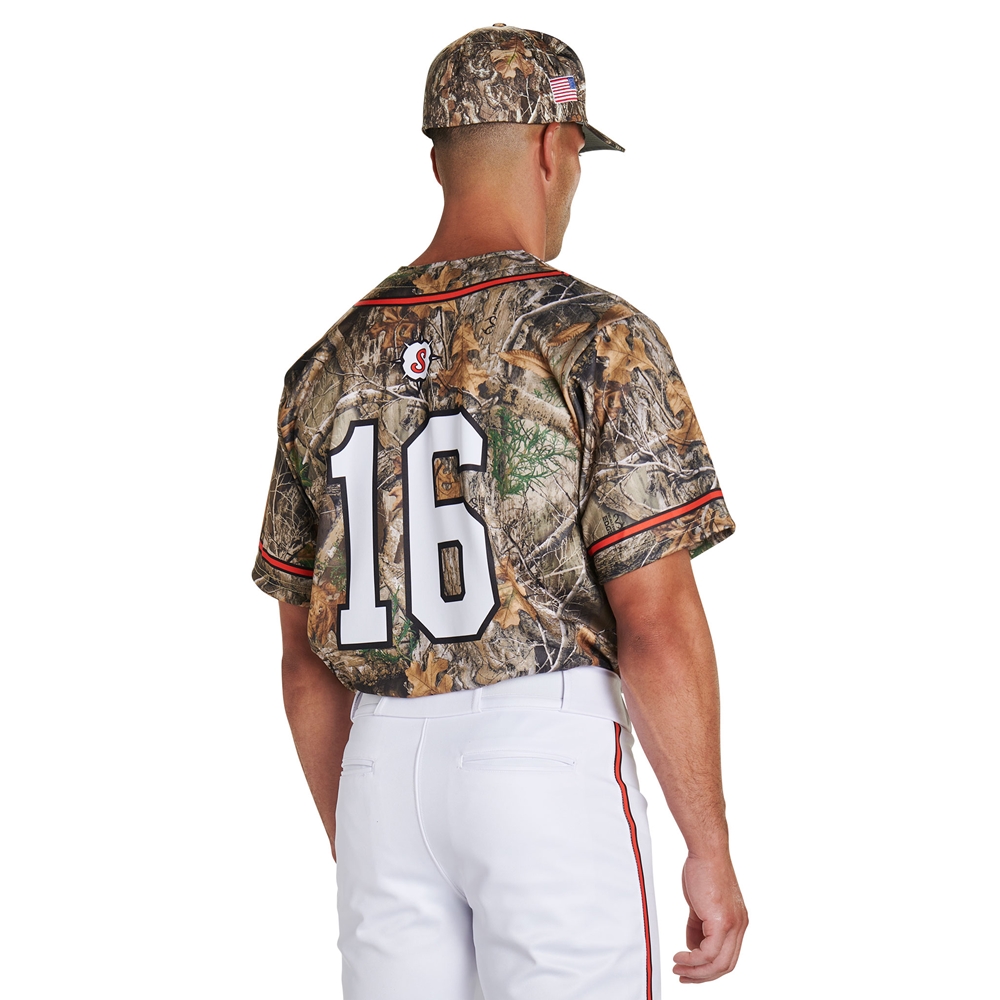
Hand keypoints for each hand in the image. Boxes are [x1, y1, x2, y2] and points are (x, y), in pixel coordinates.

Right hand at [672, 854, 747, 982]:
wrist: (707, 851)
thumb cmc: (702, 870)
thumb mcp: (700, 904)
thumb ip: (698, 925)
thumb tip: (692, 945)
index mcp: (737, 923)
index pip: (727, 957)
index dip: (708, 969)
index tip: (689, 970)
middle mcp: (739, 926)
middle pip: (725, 965)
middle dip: (702, 976)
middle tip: (682, 976)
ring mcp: (733, 925)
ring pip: (718, 963)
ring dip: (696, 970)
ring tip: (677, 967)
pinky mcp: (723, 921)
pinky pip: (709, 952)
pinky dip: (693, 958)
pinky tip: (680, 954)